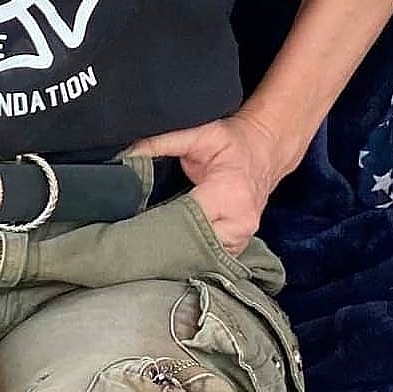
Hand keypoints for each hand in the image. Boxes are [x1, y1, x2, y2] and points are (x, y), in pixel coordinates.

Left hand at [127, 109, 280, 254]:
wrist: (264, 150)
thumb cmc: (233, 142)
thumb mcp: (198, 134)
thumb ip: (161, 143)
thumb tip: (127, 154)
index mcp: (229, 193)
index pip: (188, 218)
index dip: (160, 221)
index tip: (134, 224)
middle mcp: (240, 221)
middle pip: (195, 243)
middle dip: (166, 240)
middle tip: (135, 237)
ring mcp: (243, 237)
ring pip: (204, 256)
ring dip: (179, 250)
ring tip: (151, 243)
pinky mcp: (240, 243)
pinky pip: (214, 257)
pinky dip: (194, 253)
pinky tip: (174, 247)